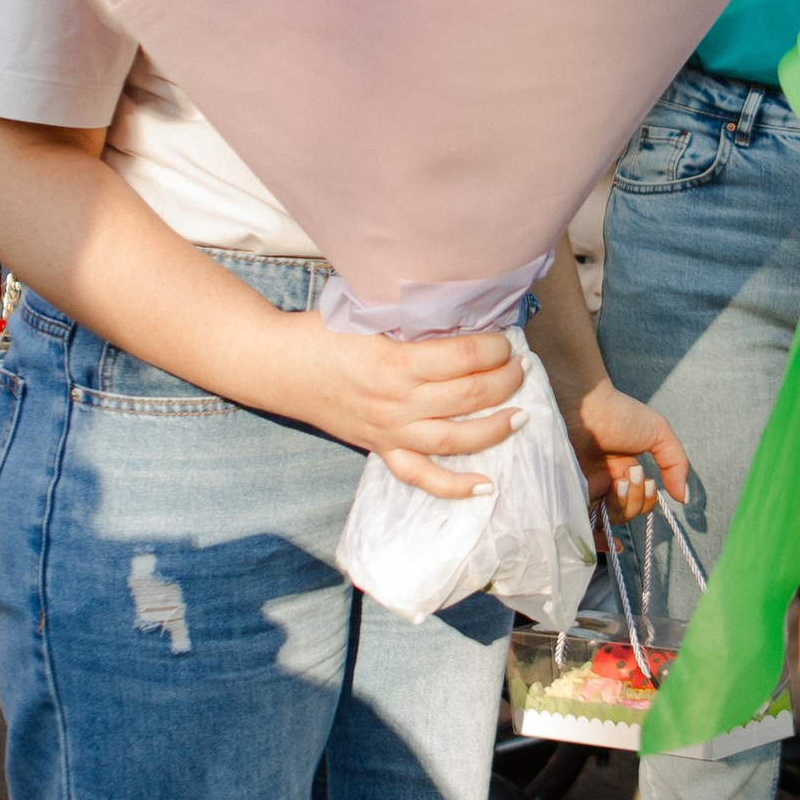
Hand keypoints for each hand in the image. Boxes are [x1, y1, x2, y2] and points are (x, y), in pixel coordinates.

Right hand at [273, 317, 525, 501]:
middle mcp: (396, 401)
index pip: (463, 357)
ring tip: (520, 415)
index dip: (494, 347)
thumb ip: (413, 319)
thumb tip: (464, 314)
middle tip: (520, 368)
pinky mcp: (379, 448)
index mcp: (395, 362)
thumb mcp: (368, 313)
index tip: (505, 340)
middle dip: (505, 380)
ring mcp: (389, 431)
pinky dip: (455, 486)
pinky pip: (421, 477)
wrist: (279, 365)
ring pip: (455, 439)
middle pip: (468, 395)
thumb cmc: (323, 331)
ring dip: (495, 428)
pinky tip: (486, 486)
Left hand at [564, 382, 687, 520]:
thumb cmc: (619, 414)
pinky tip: (609, 528)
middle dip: (635, 500)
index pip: (639, 503)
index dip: (646, 501)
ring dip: (622, 507)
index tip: (649, 482)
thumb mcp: (658, 433)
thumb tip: (683, 499)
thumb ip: (676, 464)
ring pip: (607, 521)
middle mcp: (604, 484)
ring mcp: (585, 490)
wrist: (583, 405)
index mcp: (623, 473)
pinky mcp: (569, 495)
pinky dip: (596, 535)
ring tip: (618, 482)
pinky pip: (582, 524)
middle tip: (632, 474)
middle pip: (625, 514)